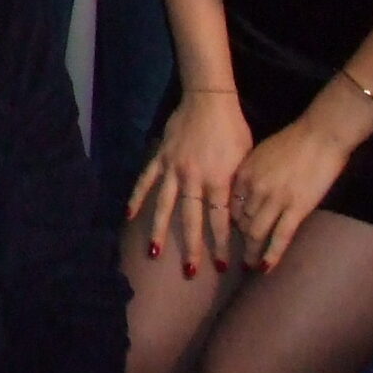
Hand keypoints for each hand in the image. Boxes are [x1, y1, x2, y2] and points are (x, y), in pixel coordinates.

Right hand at [127, 89, 251, 276]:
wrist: (209, 100)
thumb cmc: (233, 129)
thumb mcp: (244, 159)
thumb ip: (235, 186)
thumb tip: (235, 213)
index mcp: (217, 181)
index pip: (220, 220)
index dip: (221, 244)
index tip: (223, 266)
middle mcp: (193, 179)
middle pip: (191, 219)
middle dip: (192, 247)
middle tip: (190, 272)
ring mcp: (173, 168)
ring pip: (165, 205)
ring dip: (160, 230)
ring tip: (154, 253)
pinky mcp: (160, 158)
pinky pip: (146, 181)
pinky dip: (137, 198)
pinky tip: (129, 216)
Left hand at [232, 115, 353, 270]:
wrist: (319, 135)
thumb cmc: (293, 142)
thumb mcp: (260, 154)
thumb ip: (251, 175)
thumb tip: (246, 192)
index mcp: (243, 174)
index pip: (230, 205)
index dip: (231, 222)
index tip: (232, 233)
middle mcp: (254, 188)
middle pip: (240, 222)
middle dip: (239, 241)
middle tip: (237, 256)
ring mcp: (275, 199)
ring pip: (257, 233)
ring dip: (252, 252)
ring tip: (250, 265)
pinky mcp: (296, 208)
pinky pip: (280, 237)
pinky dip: (272, 254)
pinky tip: (266, 267)